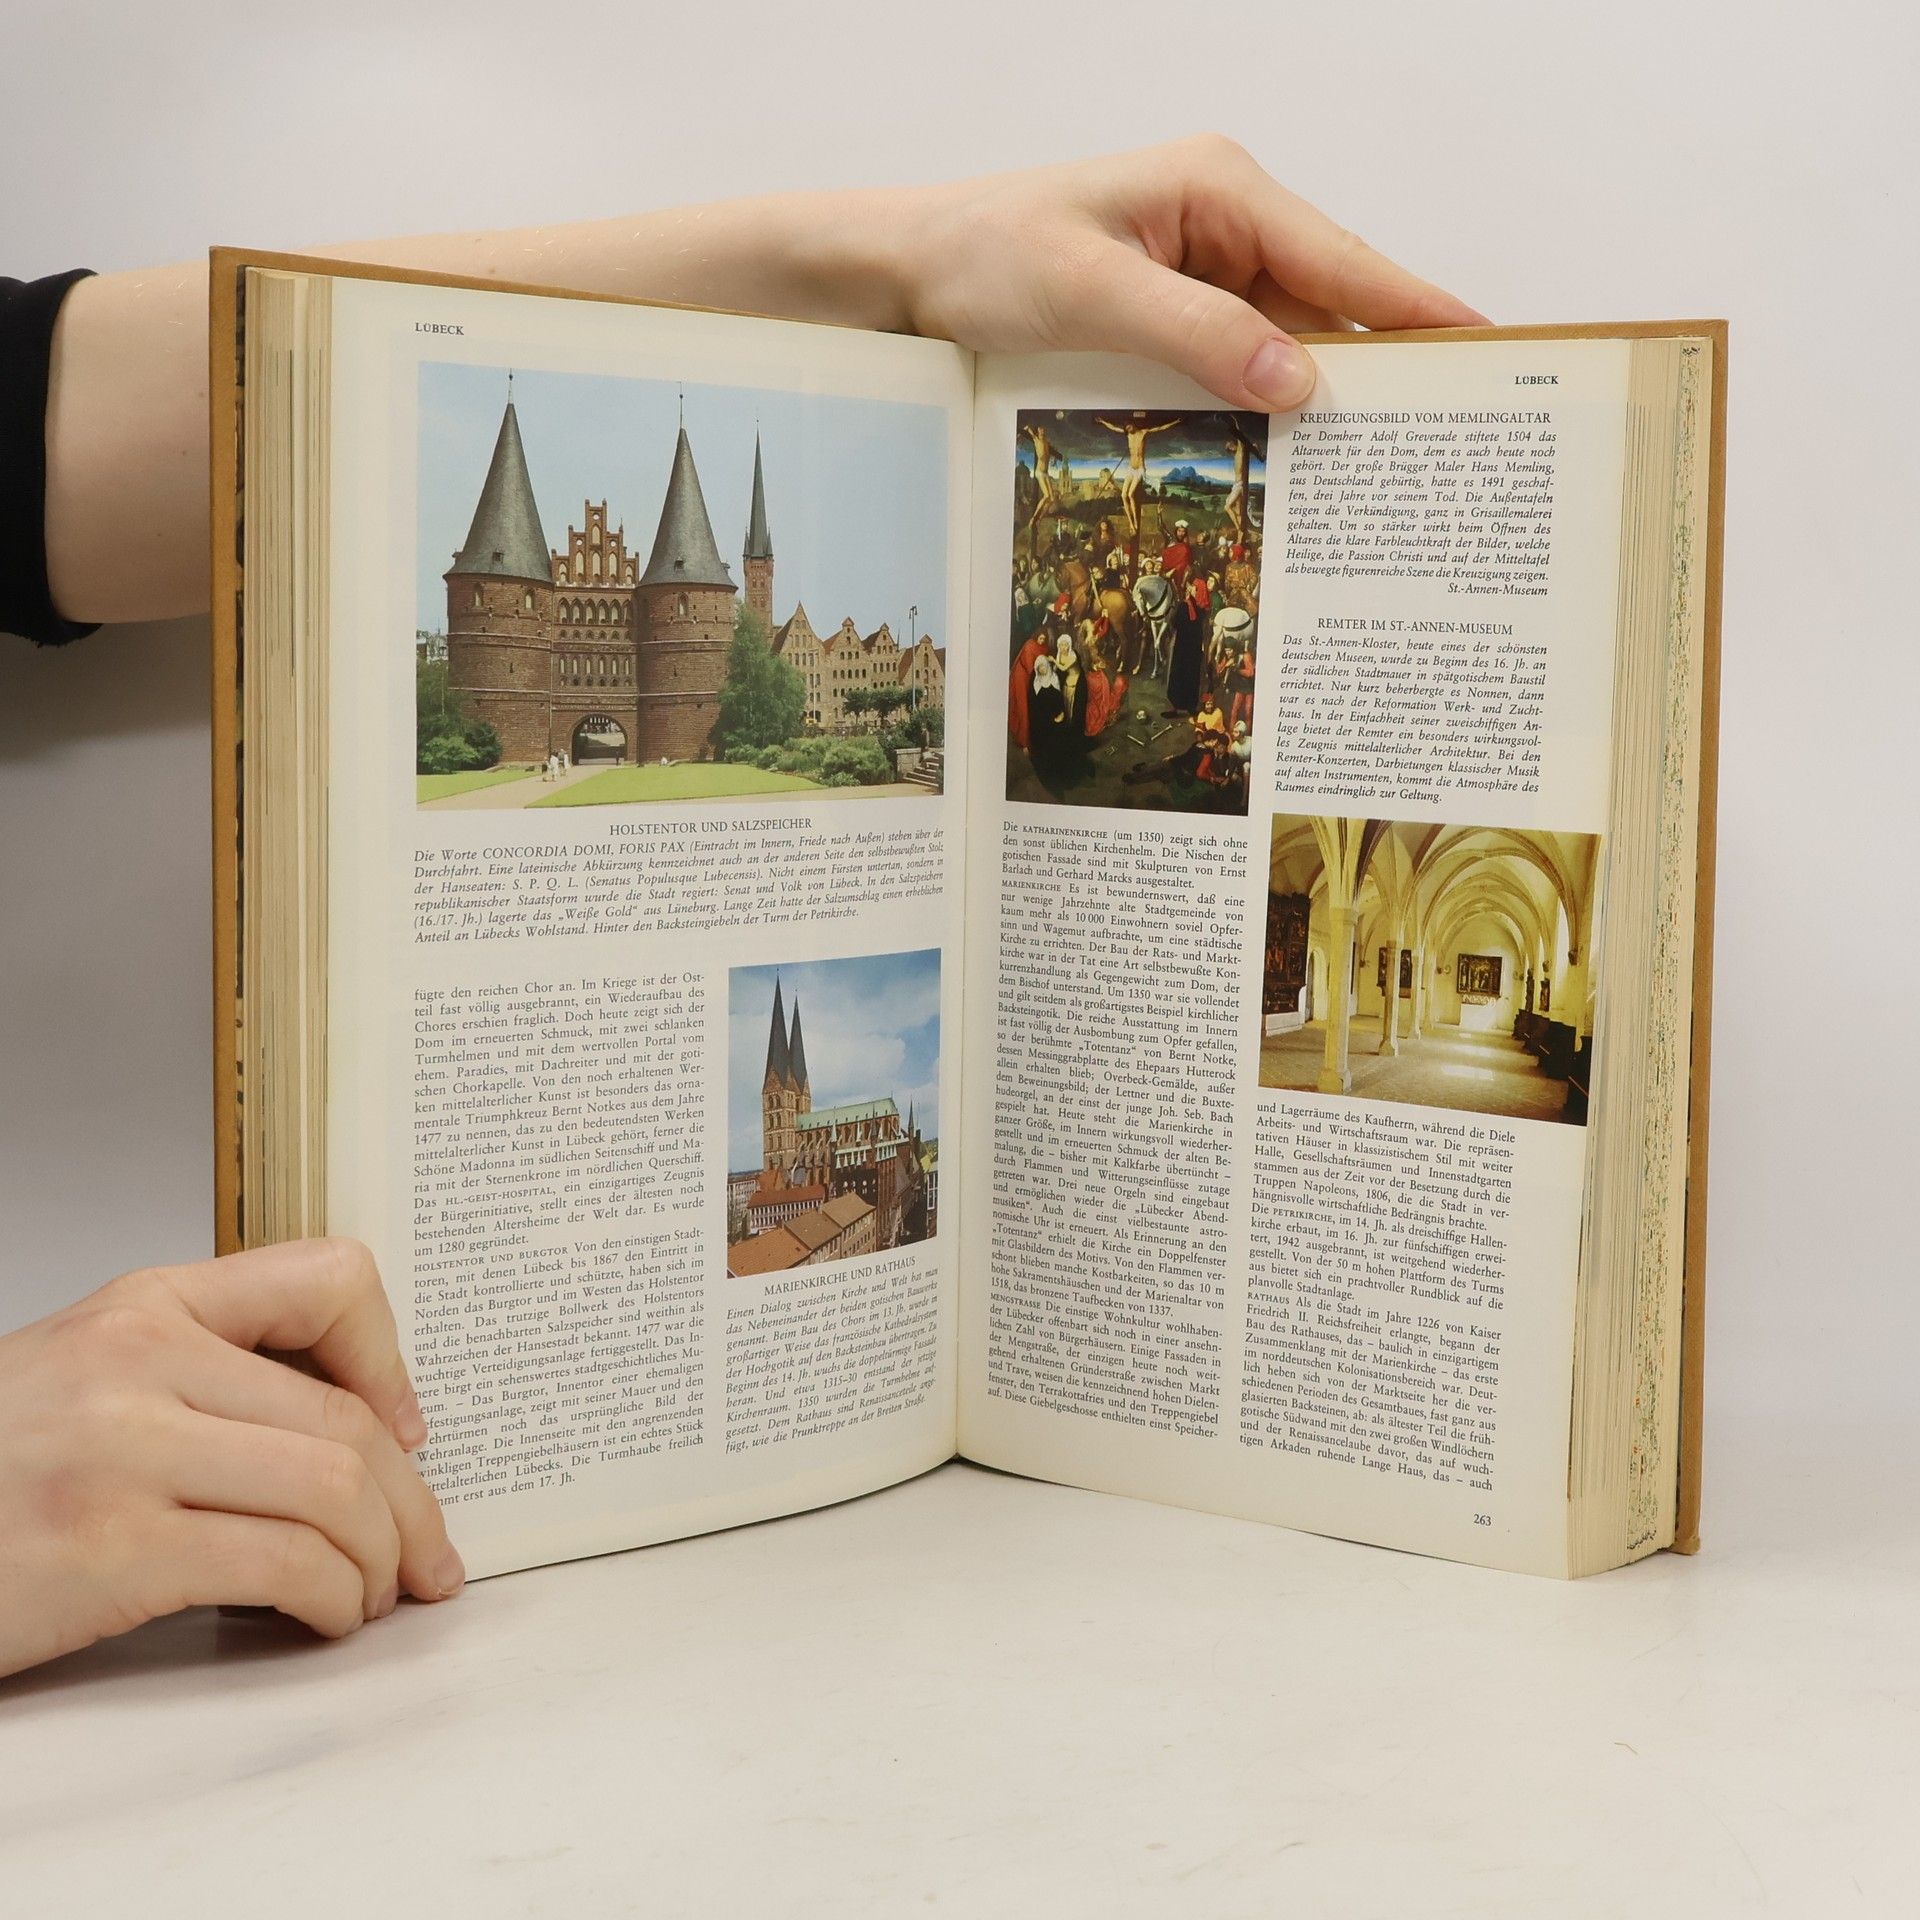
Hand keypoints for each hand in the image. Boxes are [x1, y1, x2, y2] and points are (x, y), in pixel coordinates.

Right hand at [0, 1238, 462, 1679]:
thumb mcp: (88, 1380)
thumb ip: (200, 1380)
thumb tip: (345, 1436)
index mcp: (146, 1306)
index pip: (328, 1280)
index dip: (392, 1359)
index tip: (405, 1430)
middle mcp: (141, 1360)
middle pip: (345, 1420)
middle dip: (411, 1502)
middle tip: (428, 1554)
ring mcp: (126, 1451)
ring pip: (334, 1490)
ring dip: (381, 1558)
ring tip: (375, 1593)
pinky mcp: (114, 1548)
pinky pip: (285, 1564)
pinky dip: (333, 1600)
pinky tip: (325, 1617)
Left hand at [895, 135, 1488, 409]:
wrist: (905, 276)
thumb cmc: (984, 257)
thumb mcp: (1090, 293)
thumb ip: (1197, 334)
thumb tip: (1301, 381)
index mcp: (1219, 189)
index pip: (1341, 257)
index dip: (1416, 309)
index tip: (1487, 349)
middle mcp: (1224, 226)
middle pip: (1326, 306)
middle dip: (1377, 370)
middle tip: (1442, 439)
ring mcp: (1201, 275)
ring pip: (1285, 346)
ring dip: (1317, 404)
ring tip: (1377, 472)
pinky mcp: (1174, 320)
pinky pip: (1239, 367)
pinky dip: (1262, 410)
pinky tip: (1289, 461)